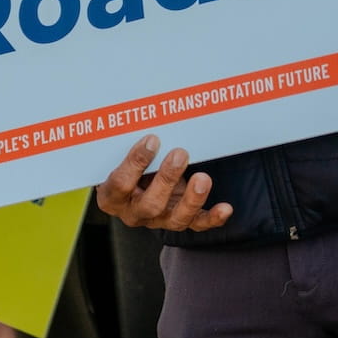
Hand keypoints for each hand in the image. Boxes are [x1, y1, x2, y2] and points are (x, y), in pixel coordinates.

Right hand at [94, 136, 232, 232]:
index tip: (152, 139)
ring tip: (203, 178)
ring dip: (192, 198)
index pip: (120, 183)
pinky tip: (225, 208)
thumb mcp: (118, 154)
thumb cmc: (125, 163)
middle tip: (180, 153)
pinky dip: (213, 218)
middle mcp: (134, 212)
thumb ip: (128, 143)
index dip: (135, 162)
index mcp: (112, 196)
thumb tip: (147, 114)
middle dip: (166, 179)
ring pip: (176, 218)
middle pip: (150, 204)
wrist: (132, 184)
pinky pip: (197, 223)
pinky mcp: (179, 220)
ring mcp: (158, 219)